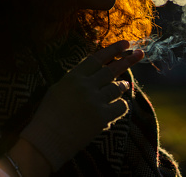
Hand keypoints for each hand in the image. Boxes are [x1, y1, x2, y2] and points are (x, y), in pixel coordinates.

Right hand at [20, 40, 143, 171]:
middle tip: (140, 53)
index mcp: (73, 77)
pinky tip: (116, 107)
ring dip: (123, 86)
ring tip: (124, 86)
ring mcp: (95, 101)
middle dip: (128, 60)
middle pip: (112, 69)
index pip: (97, 58)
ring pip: (118, 88)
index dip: (113, 49)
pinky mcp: (102, 117)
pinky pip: (121, 106)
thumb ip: (79, 78)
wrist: (45, 142)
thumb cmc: (48, 116)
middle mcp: (85, 86)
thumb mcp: (59, 89)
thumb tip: (100, 69)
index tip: (126, 43)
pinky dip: (121, 106)